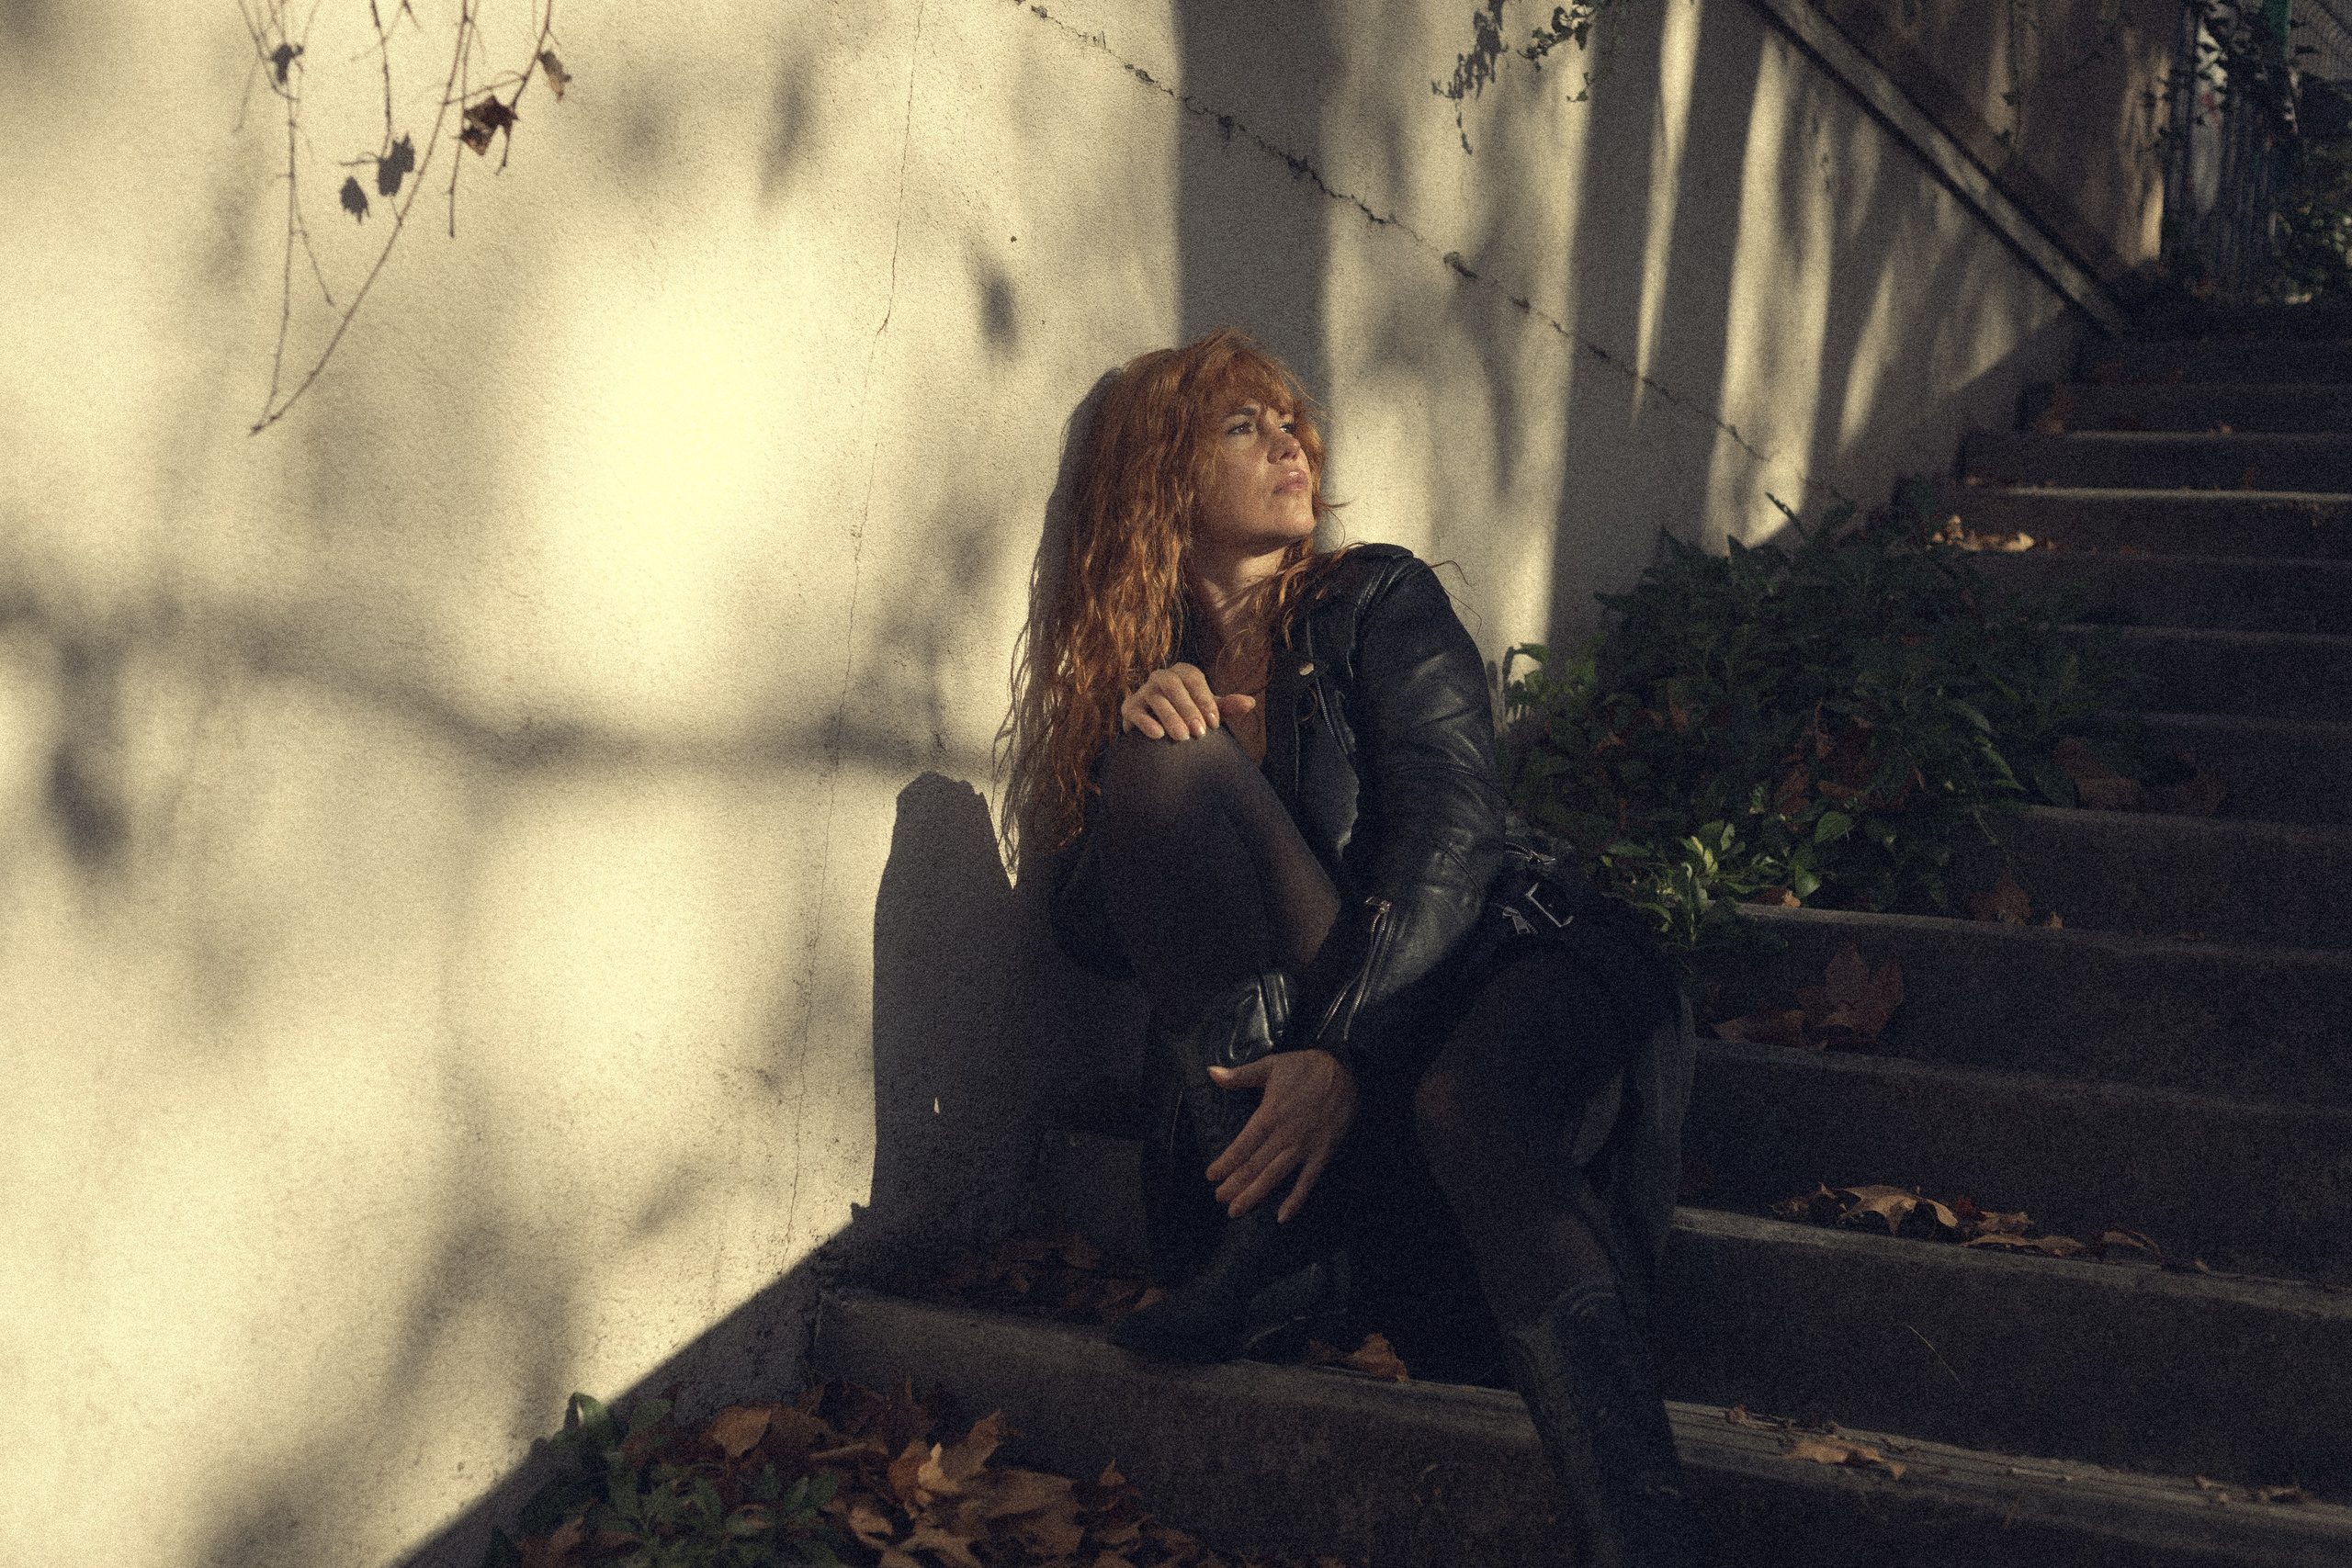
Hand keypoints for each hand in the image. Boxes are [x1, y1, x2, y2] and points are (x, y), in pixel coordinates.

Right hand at [1121, 663, 1257, 740]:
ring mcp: (1143, 691)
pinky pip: (1135, 711)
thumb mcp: (1209, 712)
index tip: (1215, 723)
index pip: (1193, 677)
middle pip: (1172, 684)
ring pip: (1155, 697)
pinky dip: (1146, 722)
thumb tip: (1250, 703)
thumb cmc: (1189, 718)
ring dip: (1170, 716)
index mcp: (1182, 673)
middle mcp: (1161, 677)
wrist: (1160, 733)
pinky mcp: (1129, 708)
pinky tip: (1158, 735)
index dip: (1204, 699)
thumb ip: (1227, 707)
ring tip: (1182, 737)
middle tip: (1199, 732)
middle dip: (1187, 708)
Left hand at [1204, 1049, 1356, 1222]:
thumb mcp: (1271, 1065)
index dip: (1225, 1163)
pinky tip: (1283, 1217)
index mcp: (1269, 1114)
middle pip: (1254, 1166)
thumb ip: (1240, 1075)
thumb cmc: (1307, 1067)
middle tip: (1219, 1198)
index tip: (1211, 1176)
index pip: (1242, 1146)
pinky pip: (1308, 1181)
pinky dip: (1296, 1200)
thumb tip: (1211, 1072)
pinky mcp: (1322, 1153)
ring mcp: (1304, 1146)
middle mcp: (1285, 1135)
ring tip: (1237, 1210)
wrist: (1347, 1071)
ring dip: (1255, 1195)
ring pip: (1275, 1176)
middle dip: (1234, 1185)